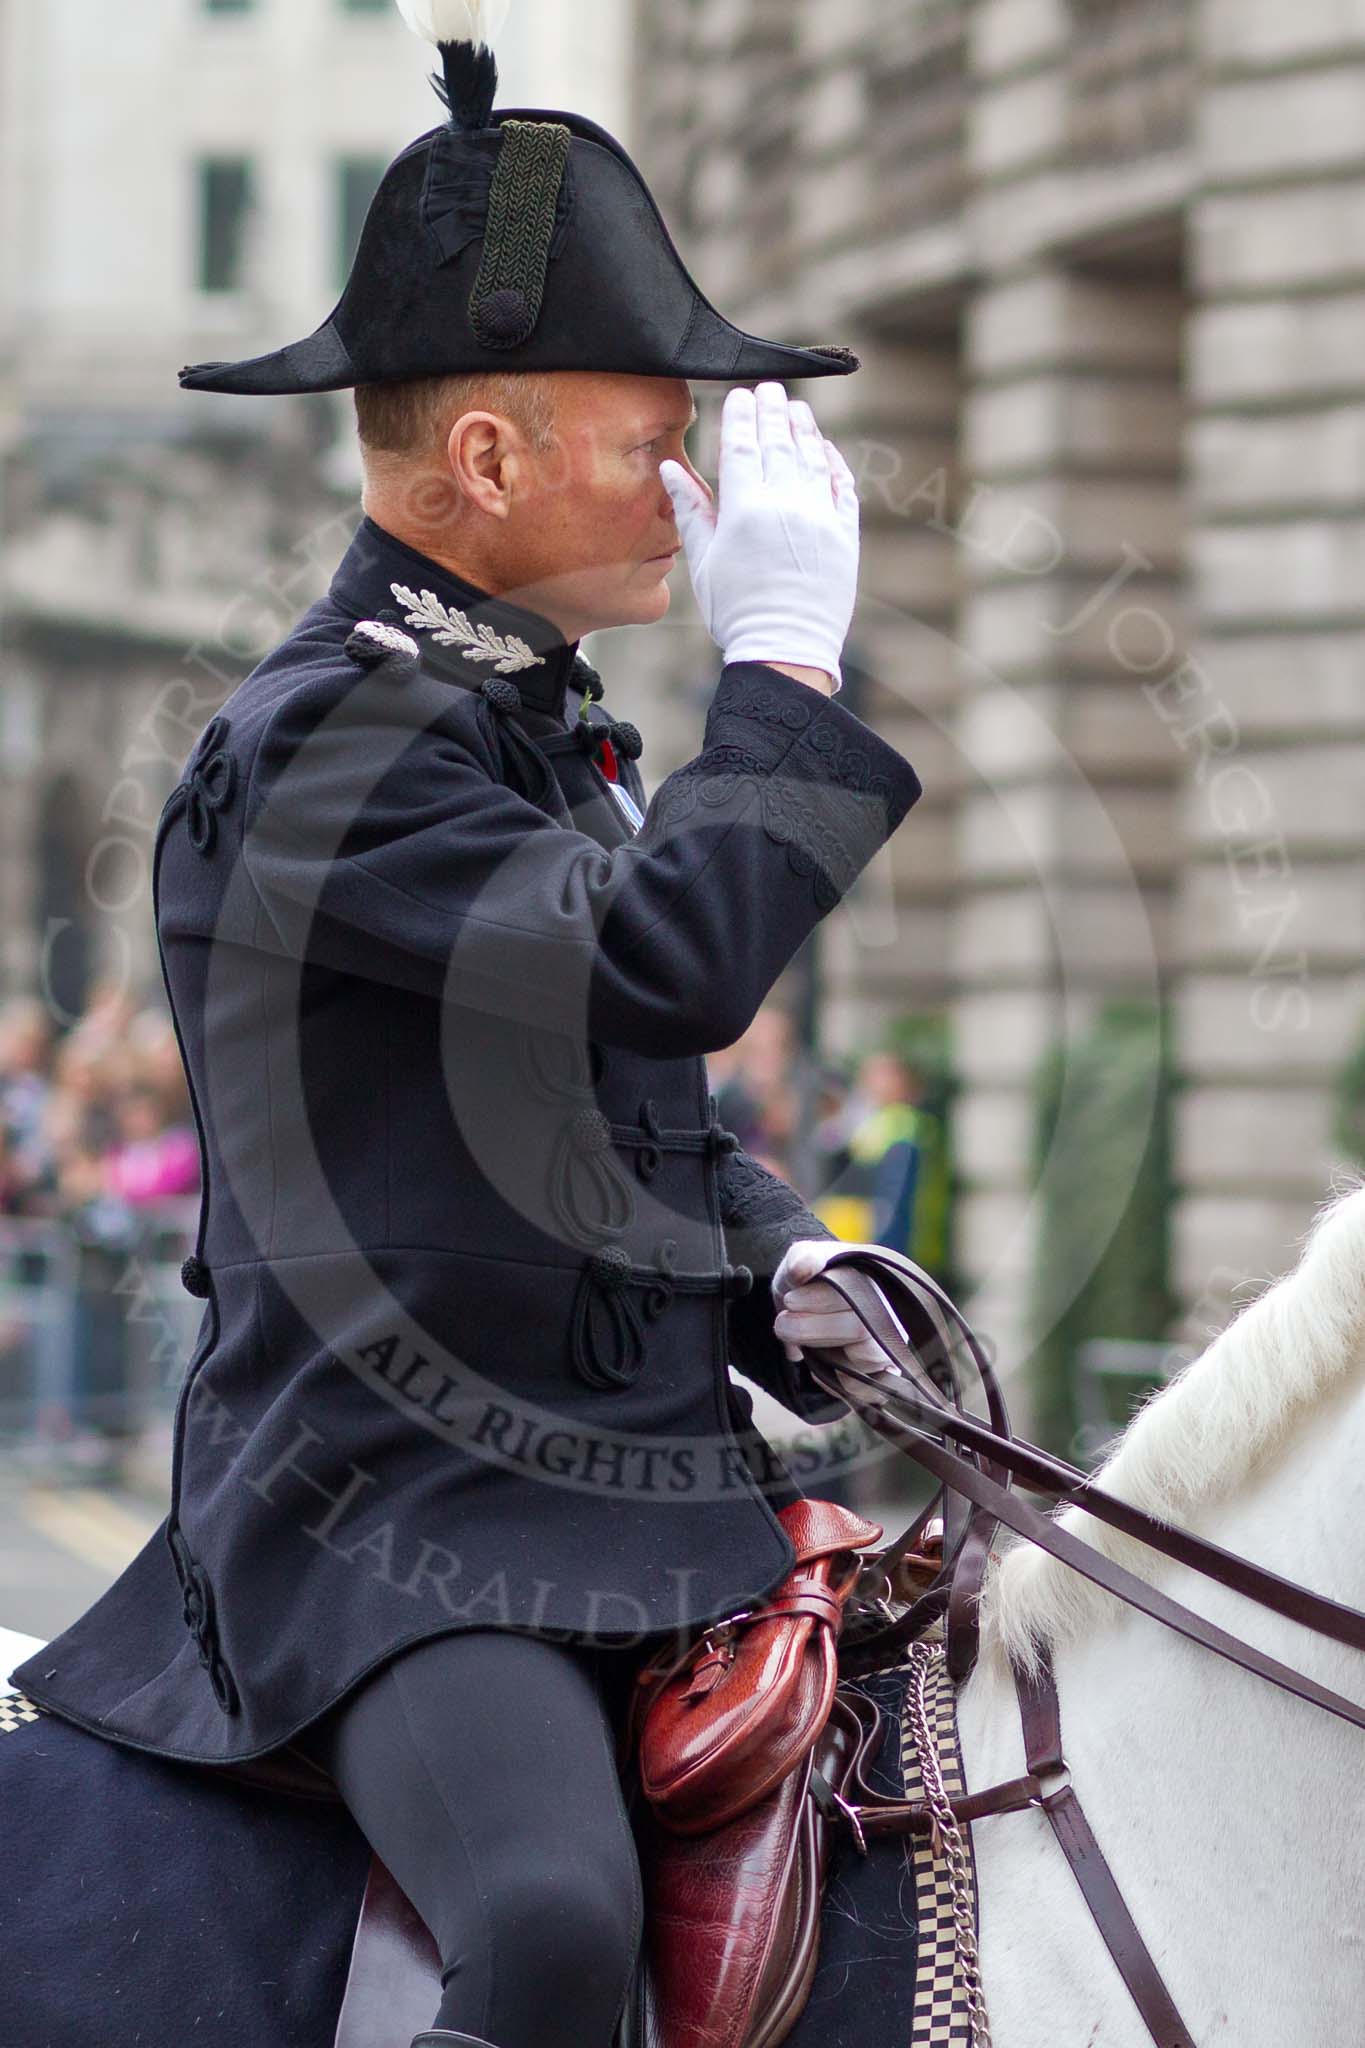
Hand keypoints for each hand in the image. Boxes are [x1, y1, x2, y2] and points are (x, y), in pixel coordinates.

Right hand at [659, 383, 859, 690]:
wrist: (785, 652)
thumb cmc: (736, 612)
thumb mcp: (703, 563)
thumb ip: (691, 510)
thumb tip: (670, 469)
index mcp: (746, 510)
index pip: (743, 448)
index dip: (740, 418)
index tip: (739, 397)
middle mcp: (787, 505)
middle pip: (780, 444)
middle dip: (773, 411)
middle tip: (770, 390)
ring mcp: (821, 518)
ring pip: (814, 458)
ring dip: (805, 429)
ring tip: (797, 409)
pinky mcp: (846, 535)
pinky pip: (843, 487)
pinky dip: (834, 463)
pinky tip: (826, 450)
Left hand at [770, 1240, 902, 1376]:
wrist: (811, 1306)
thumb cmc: (812, 1281)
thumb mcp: (801, 1260)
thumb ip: (802, 1259)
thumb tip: (802, 1269)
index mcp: (874, 1278)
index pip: (856, 1292)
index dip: (819, 1300)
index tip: (790, 1300)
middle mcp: (890, 1311)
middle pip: (859, 1329)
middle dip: (812, 1329)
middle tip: (783, 1324)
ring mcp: (889, 1344)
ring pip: (866, 1359)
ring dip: (824, 1355)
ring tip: (801, 1344)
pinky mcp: (882, 1374)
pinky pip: (864, 1388)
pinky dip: (834, 1381)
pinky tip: (820, 1362)